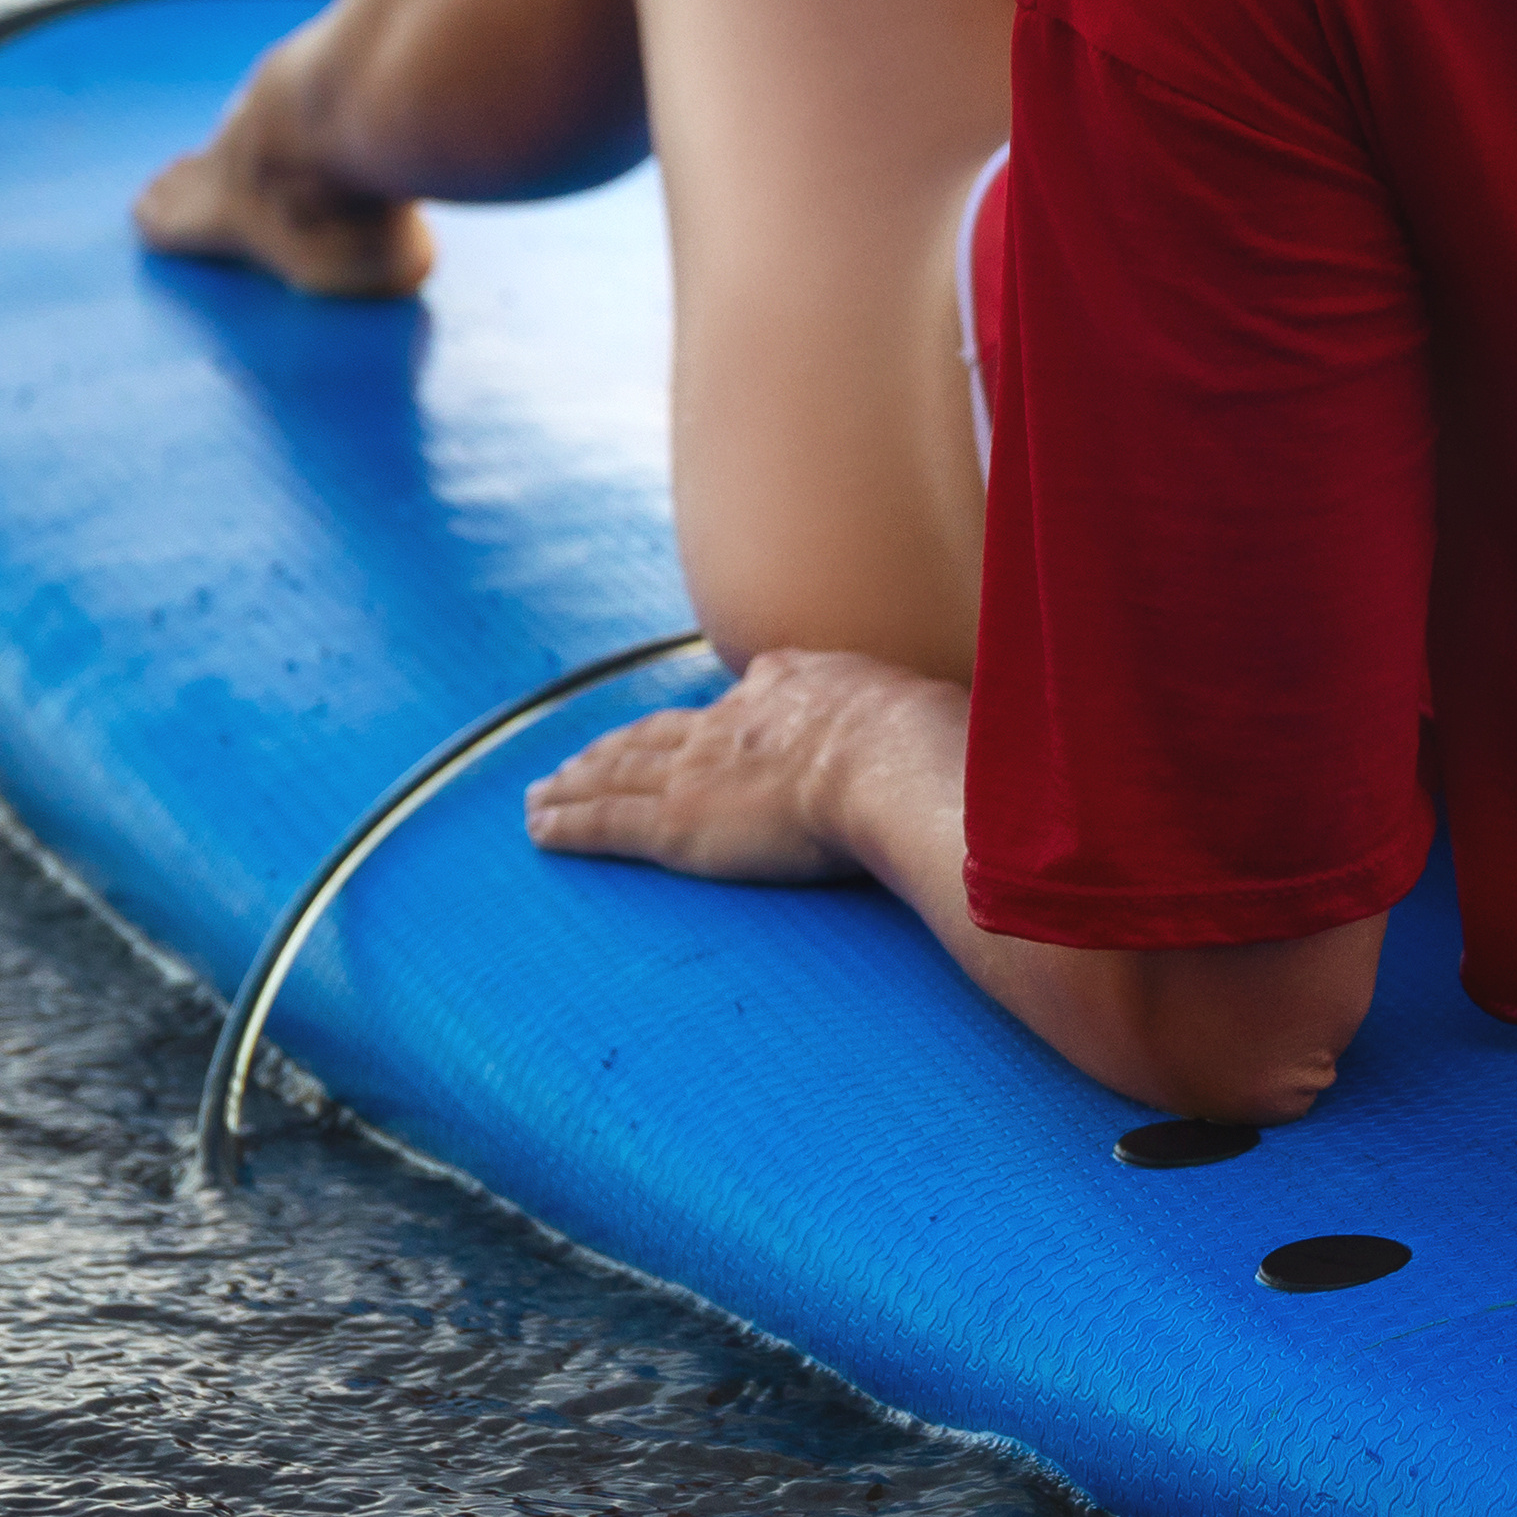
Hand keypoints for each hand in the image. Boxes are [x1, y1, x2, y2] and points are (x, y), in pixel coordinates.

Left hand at [522, 649, 959, 885]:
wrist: (892, 760)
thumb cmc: (933, 749)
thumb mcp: (933, 720)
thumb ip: (929, 734)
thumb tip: (978, 758)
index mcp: (793, 689)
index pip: (733, 706)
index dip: (702, 720)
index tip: (684, 728)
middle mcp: (733, 721)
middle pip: (659, 735)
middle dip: (616, 749)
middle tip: (578, 761)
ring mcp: (700, 769)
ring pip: (619, 773)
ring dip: (576, 783)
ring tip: (544, 795)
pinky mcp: (677, 820)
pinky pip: (606, 821)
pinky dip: (568, 823)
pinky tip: (538, 827)